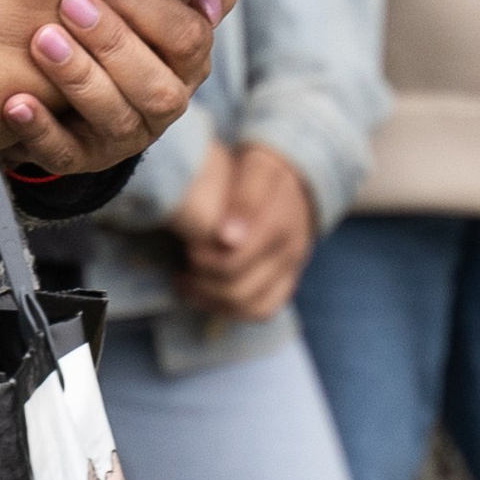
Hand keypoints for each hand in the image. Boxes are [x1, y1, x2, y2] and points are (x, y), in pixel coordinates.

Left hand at [0, 0, 232, 177]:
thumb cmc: (22, 2)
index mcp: (167, 17)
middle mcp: (164, 70)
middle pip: (184, 48)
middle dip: (130, 20)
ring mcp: (130, 118)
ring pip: (138, 102)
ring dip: (88, 69)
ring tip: (42, 38)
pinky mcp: (87, 153)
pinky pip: (78, 149)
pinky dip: (48, 126)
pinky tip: (19, 102)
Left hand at [175, 142, 315, 322]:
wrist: (298, 183)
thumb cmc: (264, 173)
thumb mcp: (256, 168)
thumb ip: (245, 198)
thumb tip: (227, 238)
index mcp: (279, 223)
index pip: (236, 259)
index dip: (203, 259)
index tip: (187, 246)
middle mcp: (290, 253)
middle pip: (240, 288)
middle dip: (203, 282)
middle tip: (181, 267)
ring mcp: (291, 272)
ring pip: (251, 307)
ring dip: (213, 301)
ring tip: (187, 284)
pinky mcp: (288, 284)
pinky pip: (262, 311)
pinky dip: (232, 310)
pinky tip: (208, 295)